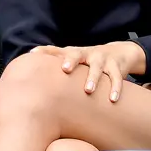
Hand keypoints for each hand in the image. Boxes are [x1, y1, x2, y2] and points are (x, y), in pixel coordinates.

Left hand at [31, 41, 146, 102]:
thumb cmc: (89, 58)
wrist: (120, 52)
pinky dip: (115, 88)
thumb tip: (30, 59)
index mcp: (74, 53)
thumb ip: (55, 58)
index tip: (33, 54)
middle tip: (65, 69)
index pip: (57, 50)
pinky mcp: (116, 66)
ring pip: (97, 67)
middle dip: (71, 61)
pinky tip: (113, 99)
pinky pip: (116, 78)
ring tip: (88, 90)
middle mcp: (87, 53)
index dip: (45, 52)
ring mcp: (102, 59)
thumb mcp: (74, 57)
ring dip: (93, 78)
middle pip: (77, 54)